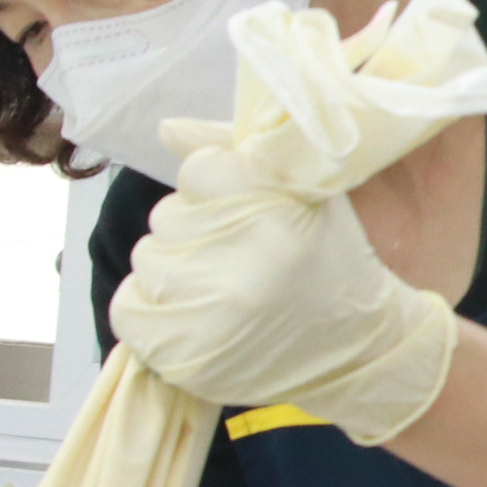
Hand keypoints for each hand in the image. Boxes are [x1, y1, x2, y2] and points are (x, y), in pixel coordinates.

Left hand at [110, 158, 457, 442]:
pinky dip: (147, 308)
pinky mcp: (186, 358)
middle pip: (167, 216)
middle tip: (240, 258)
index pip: (198, 170)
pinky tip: (188, 314)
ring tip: (222, 288)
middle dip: (195, 232)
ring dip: (174, 269)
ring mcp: (212, 318)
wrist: (360, 349)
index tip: (249, 214)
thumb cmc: (328, 259)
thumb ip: (232, 151)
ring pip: (147, 259)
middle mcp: (244, 266)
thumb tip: (163, 127)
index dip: (218, 189)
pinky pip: (127, 310)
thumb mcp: (301, 192)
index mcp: (277, 215)